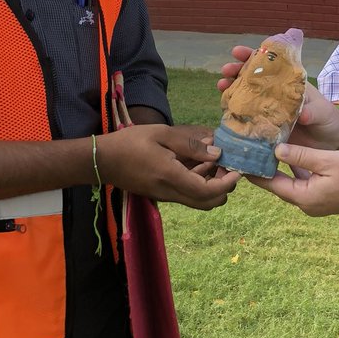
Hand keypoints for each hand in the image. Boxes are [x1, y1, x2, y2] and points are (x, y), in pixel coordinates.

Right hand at [96, 124, 239, 209]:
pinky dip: (198, 182)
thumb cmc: (129, 143)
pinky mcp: (162, 195)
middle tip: (225, 166)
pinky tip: (195, 162)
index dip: (227, 184)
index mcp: (171, 176)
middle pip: (208, 203)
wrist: (102, 161)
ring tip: (211, 158)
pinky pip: (187, 195)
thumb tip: (217, 153)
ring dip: (211, 185)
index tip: (236, 170)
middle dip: (223, 188)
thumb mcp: (161, 134)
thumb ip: (189, 144)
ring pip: (198, 200)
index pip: (207, 191)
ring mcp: (166, 196)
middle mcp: (170, 192)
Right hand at [218, 46, 338, 151]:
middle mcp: (274, 93)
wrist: (329, 141)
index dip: (252, 55)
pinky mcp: (265, 128)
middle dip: (236, 71)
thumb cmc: (328, 118)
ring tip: (222, 87)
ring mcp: (268, 110)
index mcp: (288, 82)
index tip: (238, 52)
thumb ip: (313, 111)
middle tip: (226, 71)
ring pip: (245, 96)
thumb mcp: (323, 111)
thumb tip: (303, 114)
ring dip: (231, 90)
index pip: (268, 63)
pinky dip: (235, 114)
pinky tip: (225, 111)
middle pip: (251, 77)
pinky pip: (247, 119)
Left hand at [248, 142, 338, 217]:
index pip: (271, 184)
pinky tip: (285, 158)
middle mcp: (305, 205)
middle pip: (277, 186)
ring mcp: (313, 203)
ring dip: (276, 170)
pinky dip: (290, 172)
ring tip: (261, 152)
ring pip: (288, 185)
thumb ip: (300, 156)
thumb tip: (275, 151)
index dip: (253, 172)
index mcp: (304, 198)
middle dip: (262, 170)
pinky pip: (299, 185)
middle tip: (247, 151)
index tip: (238, 159)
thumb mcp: (328, 160)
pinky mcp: (321, 199)